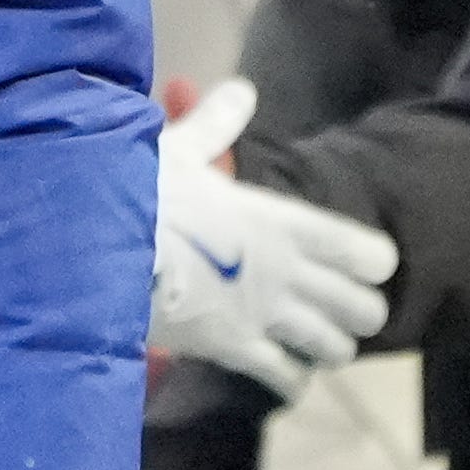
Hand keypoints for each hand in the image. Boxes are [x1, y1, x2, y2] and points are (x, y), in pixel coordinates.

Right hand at [149, 80, 397, 396]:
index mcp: (284, 222)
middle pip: (364, 310)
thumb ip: (217, 123)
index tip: (363, 262)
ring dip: (328, 347)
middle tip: (338, 308)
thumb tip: (240, 88)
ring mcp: (265, 316)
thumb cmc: (139, 192)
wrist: (96, 248)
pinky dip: (289, 381)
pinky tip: (284, 376)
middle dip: (358, 311)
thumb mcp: (180, 149)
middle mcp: (288, 273)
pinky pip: (285, 379)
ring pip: (334, 349)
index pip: (366, 253)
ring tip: (314, 342)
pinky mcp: (233, 350)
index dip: (373, 261)